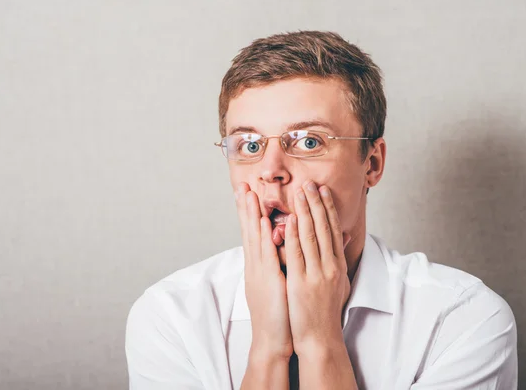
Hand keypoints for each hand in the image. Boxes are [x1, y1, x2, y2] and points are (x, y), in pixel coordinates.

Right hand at [235, 182, 293, 360]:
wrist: (273, 340)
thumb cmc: (279, 312)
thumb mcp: (279, 283)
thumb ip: (281, 265)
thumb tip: (284, 250)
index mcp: (259, 266)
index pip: (253, 234)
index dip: (249, 213)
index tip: (247, 194)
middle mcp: (256, 265)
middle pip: (248, 231)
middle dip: (245, 207)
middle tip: (241, 185)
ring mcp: (259, 271)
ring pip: (254, 237)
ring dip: (250, 214)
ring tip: (247, 193)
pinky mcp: (267, 279)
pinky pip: (264, 253)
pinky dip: (262, 236)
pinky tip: (261, 220)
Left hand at [284, 181, 351, 355]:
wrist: (321, 339)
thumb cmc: (326, 312)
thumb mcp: (339, 282)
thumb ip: (338, 259)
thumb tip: (345, 238)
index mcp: (337, 265)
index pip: (333, 230)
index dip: (328, 208)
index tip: (323, 190)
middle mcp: (330, 266)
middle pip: (323, 228)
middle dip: (317, 203)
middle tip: (310, 182)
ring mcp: (316, 273)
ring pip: (311, 236)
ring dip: (305, 211)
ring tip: (300, 192)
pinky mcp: (301, 282)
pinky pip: (297, 254)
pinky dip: (294, 234)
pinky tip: (291, 218)